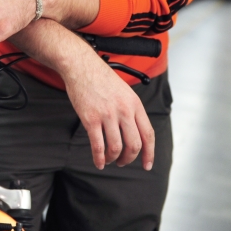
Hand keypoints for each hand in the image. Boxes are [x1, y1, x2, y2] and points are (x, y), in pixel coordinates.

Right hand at [62, 48, 154, 170]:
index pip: (148, 134)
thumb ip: (131, 110)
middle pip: (134, 145)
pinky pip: (98, 146)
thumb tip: (135, 132)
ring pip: (116, 148)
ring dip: (113, 159)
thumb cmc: (101, 77)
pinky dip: (99, 158)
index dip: (149, 153)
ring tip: (109, 160)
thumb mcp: (125, 91)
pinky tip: (98, 162)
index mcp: (135, 104)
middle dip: (129, 159)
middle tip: (123, 162)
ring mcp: (107, 115)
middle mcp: (124, 111)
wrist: (81, 66)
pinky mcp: (91, 119)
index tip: (147, 165)